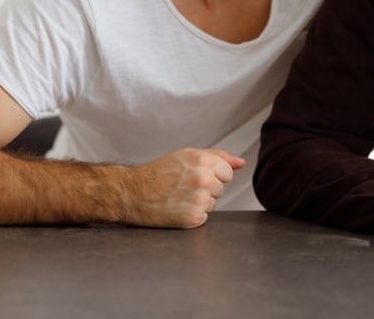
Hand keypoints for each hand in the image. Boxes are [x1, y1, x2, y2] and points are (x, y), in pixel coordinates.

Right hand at [128, 148, 244, 228]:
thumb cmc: (159, 173)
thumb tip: (241, 163)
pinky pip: (204, 217)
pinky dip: (192, 215)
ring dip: (199, 202)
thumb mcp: (187, 156)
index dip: (212, 175)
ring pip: (213, 204)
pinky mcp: (193, 218)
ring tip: (179, 197)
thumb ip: (218, 157)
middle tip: (183, 186)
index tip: (195, 176)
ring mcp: (199, 199)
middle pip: (221, 189)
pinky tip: (177, 208)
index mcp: (204, 161)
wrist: (133, 193)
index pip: (228, 173)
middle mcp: (203, 179)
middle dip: (206, 189)